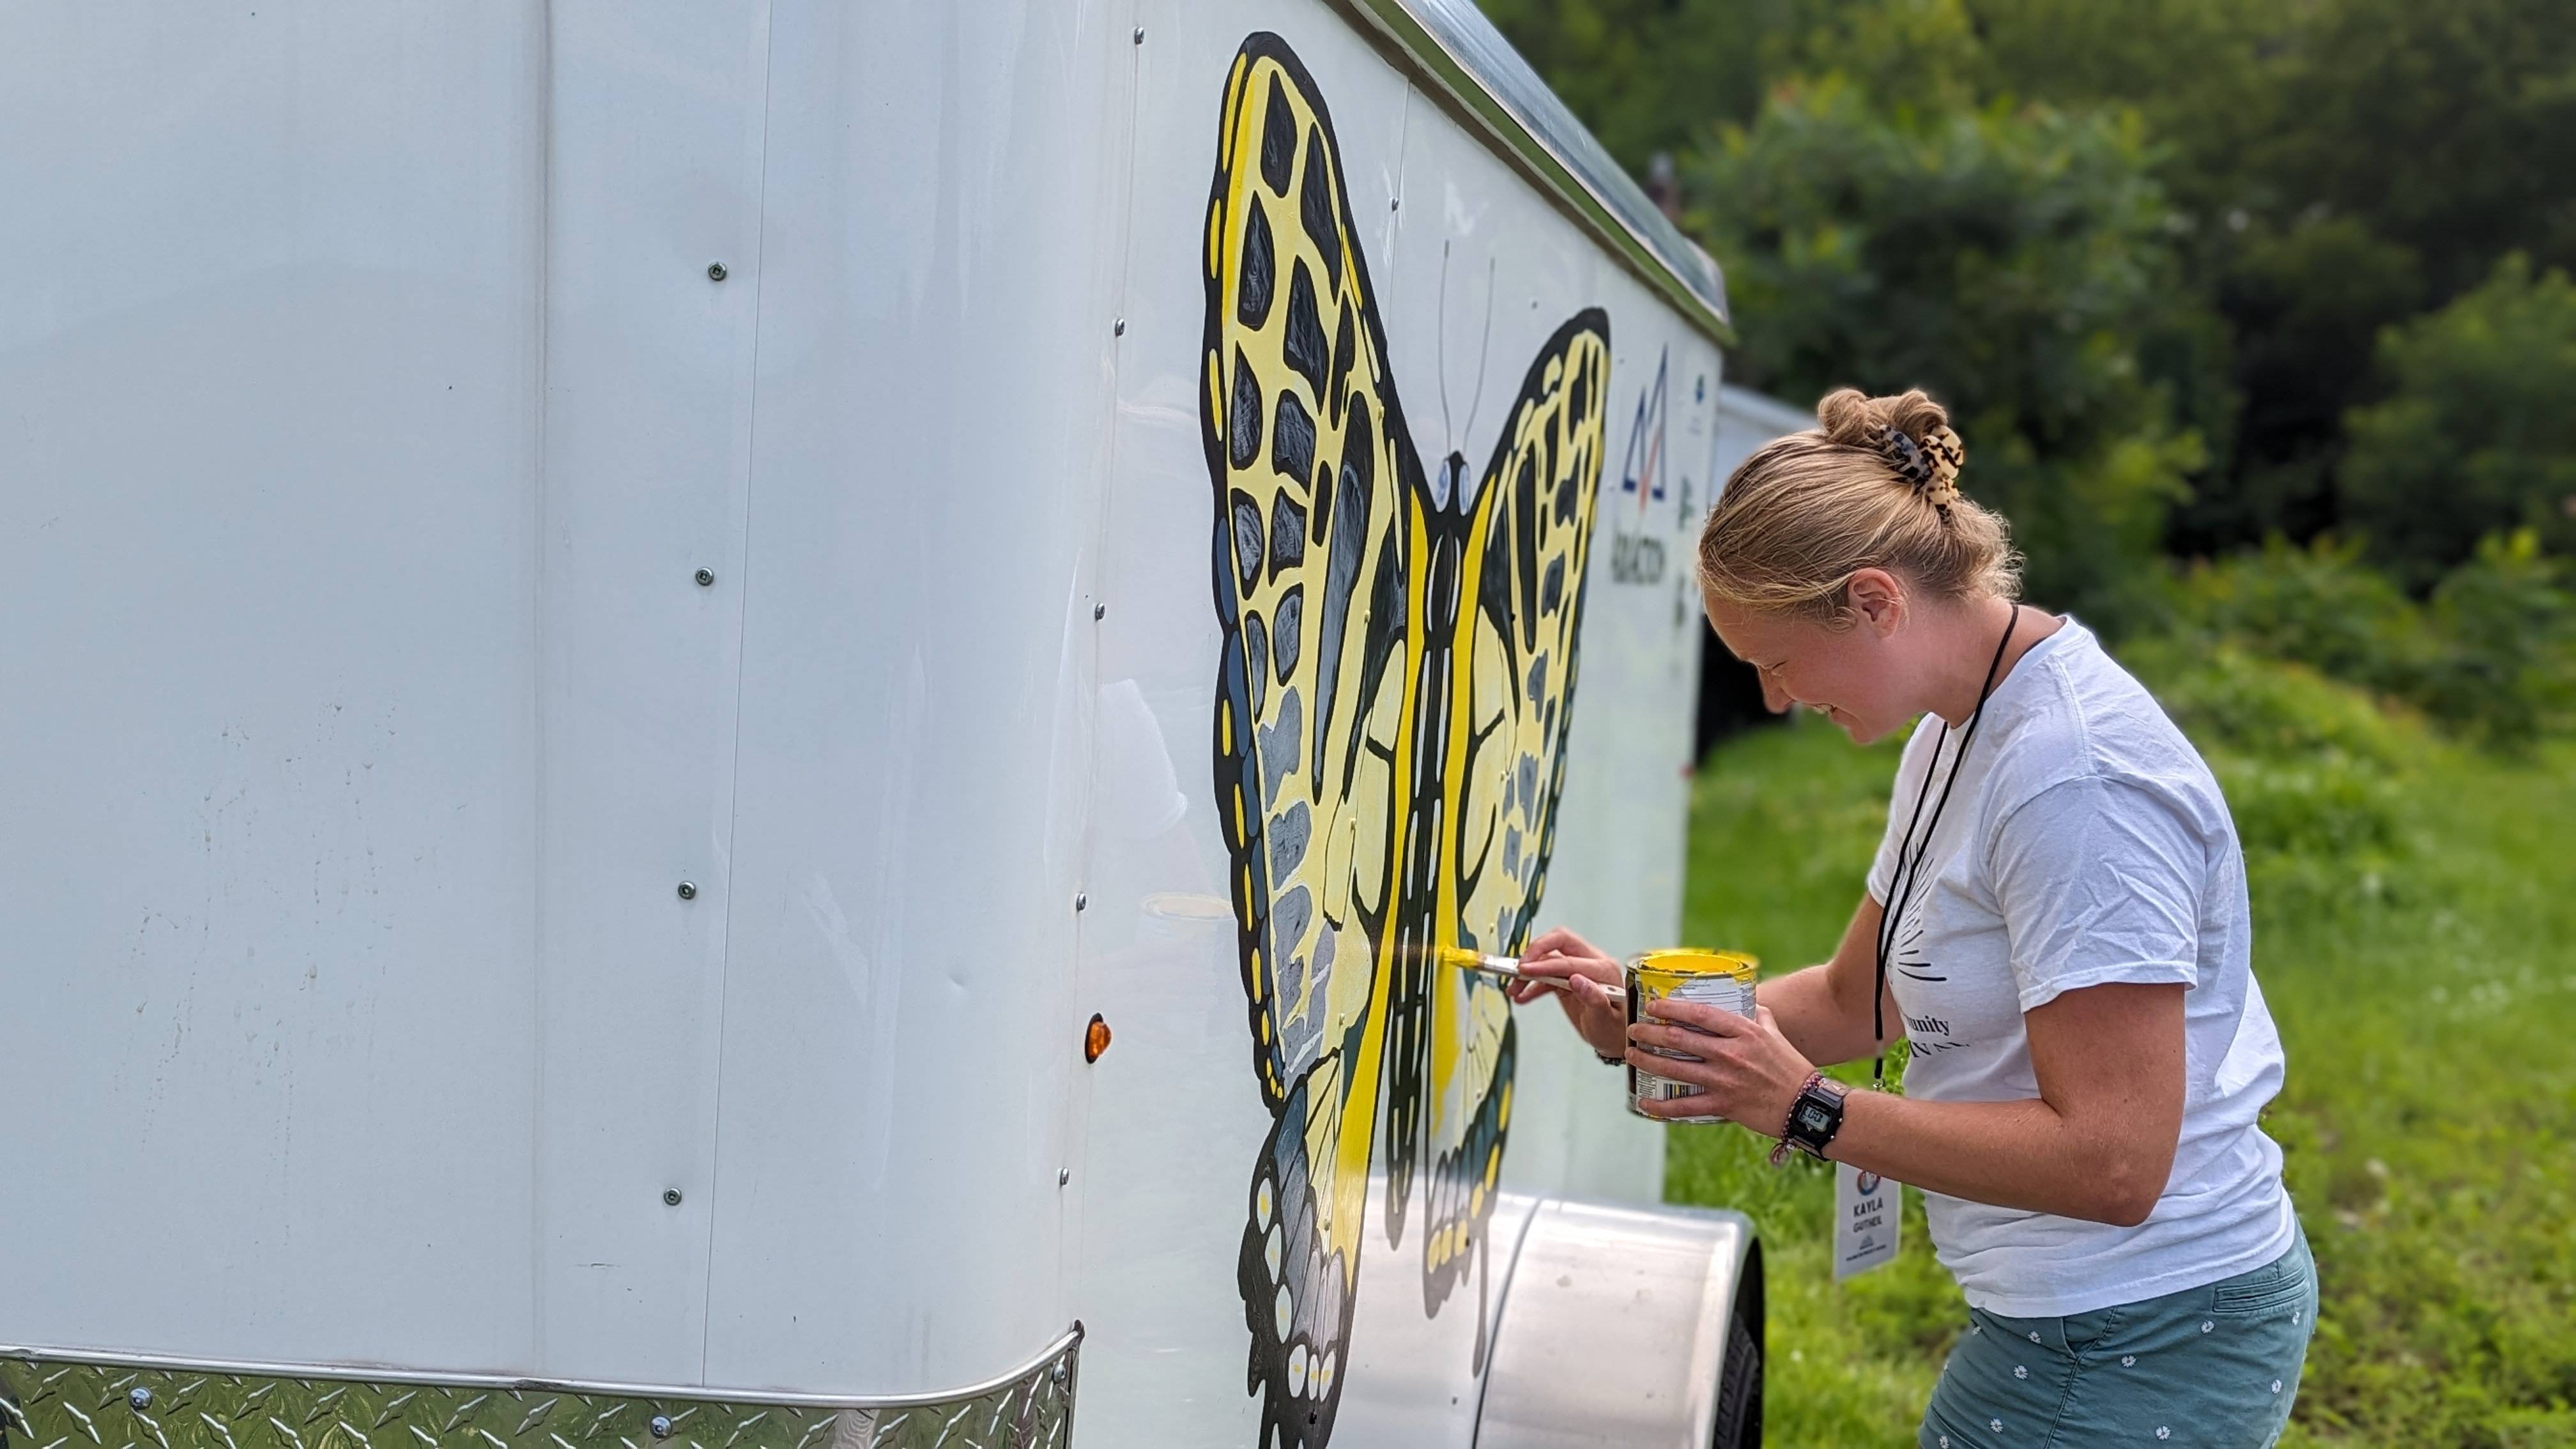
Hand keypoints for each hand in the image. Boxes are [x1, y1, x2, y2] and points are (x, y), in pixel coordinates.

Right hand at [1511, 927, 1625, 1059]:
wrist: (1615, 1038)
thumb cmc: (1615, 1029)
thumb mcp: (1605, 1019)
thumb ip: (1594, 999)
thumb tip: (1577, 980)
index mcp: (1604, 969)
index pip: (1569, 960)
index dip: (1545, 965)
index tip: (1525, 970)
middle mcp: (1592, 963)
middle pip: (1560, 941)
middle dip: (1537, 950)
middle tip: (1520, 967)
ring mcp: (1579, 969)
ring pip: (1549, 958)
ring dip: (1529, 972)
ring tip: (1514, 988)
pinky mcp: (1568, 979)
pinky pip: (1547, 975)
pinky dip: (1532, 985)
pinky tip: (1522, 996)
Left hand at [1627, 1000, 1815, 1135]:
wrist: (1805, 1105)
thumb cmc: (1791, 1067)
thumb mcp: (1775, 1034)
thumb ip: (1758, 1015)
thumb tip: (1748, 1001)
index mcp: (1742, 1032)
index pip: (1698, 1014)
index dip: (1671, 1008)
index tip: (1652, 1006)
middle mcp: (1729, 1053)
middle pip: (1678, 1039)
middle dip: (1649, 1033)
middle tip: (1633, 1031)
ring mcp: (1724, 1080)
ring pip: (1675, 1069)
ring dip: (1648, 1061)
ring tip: (1631, 1056)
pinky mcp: (1723, 1105)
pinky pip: (1684, 1106)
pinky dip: (1661, 1105)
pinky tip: (1644, 1101)